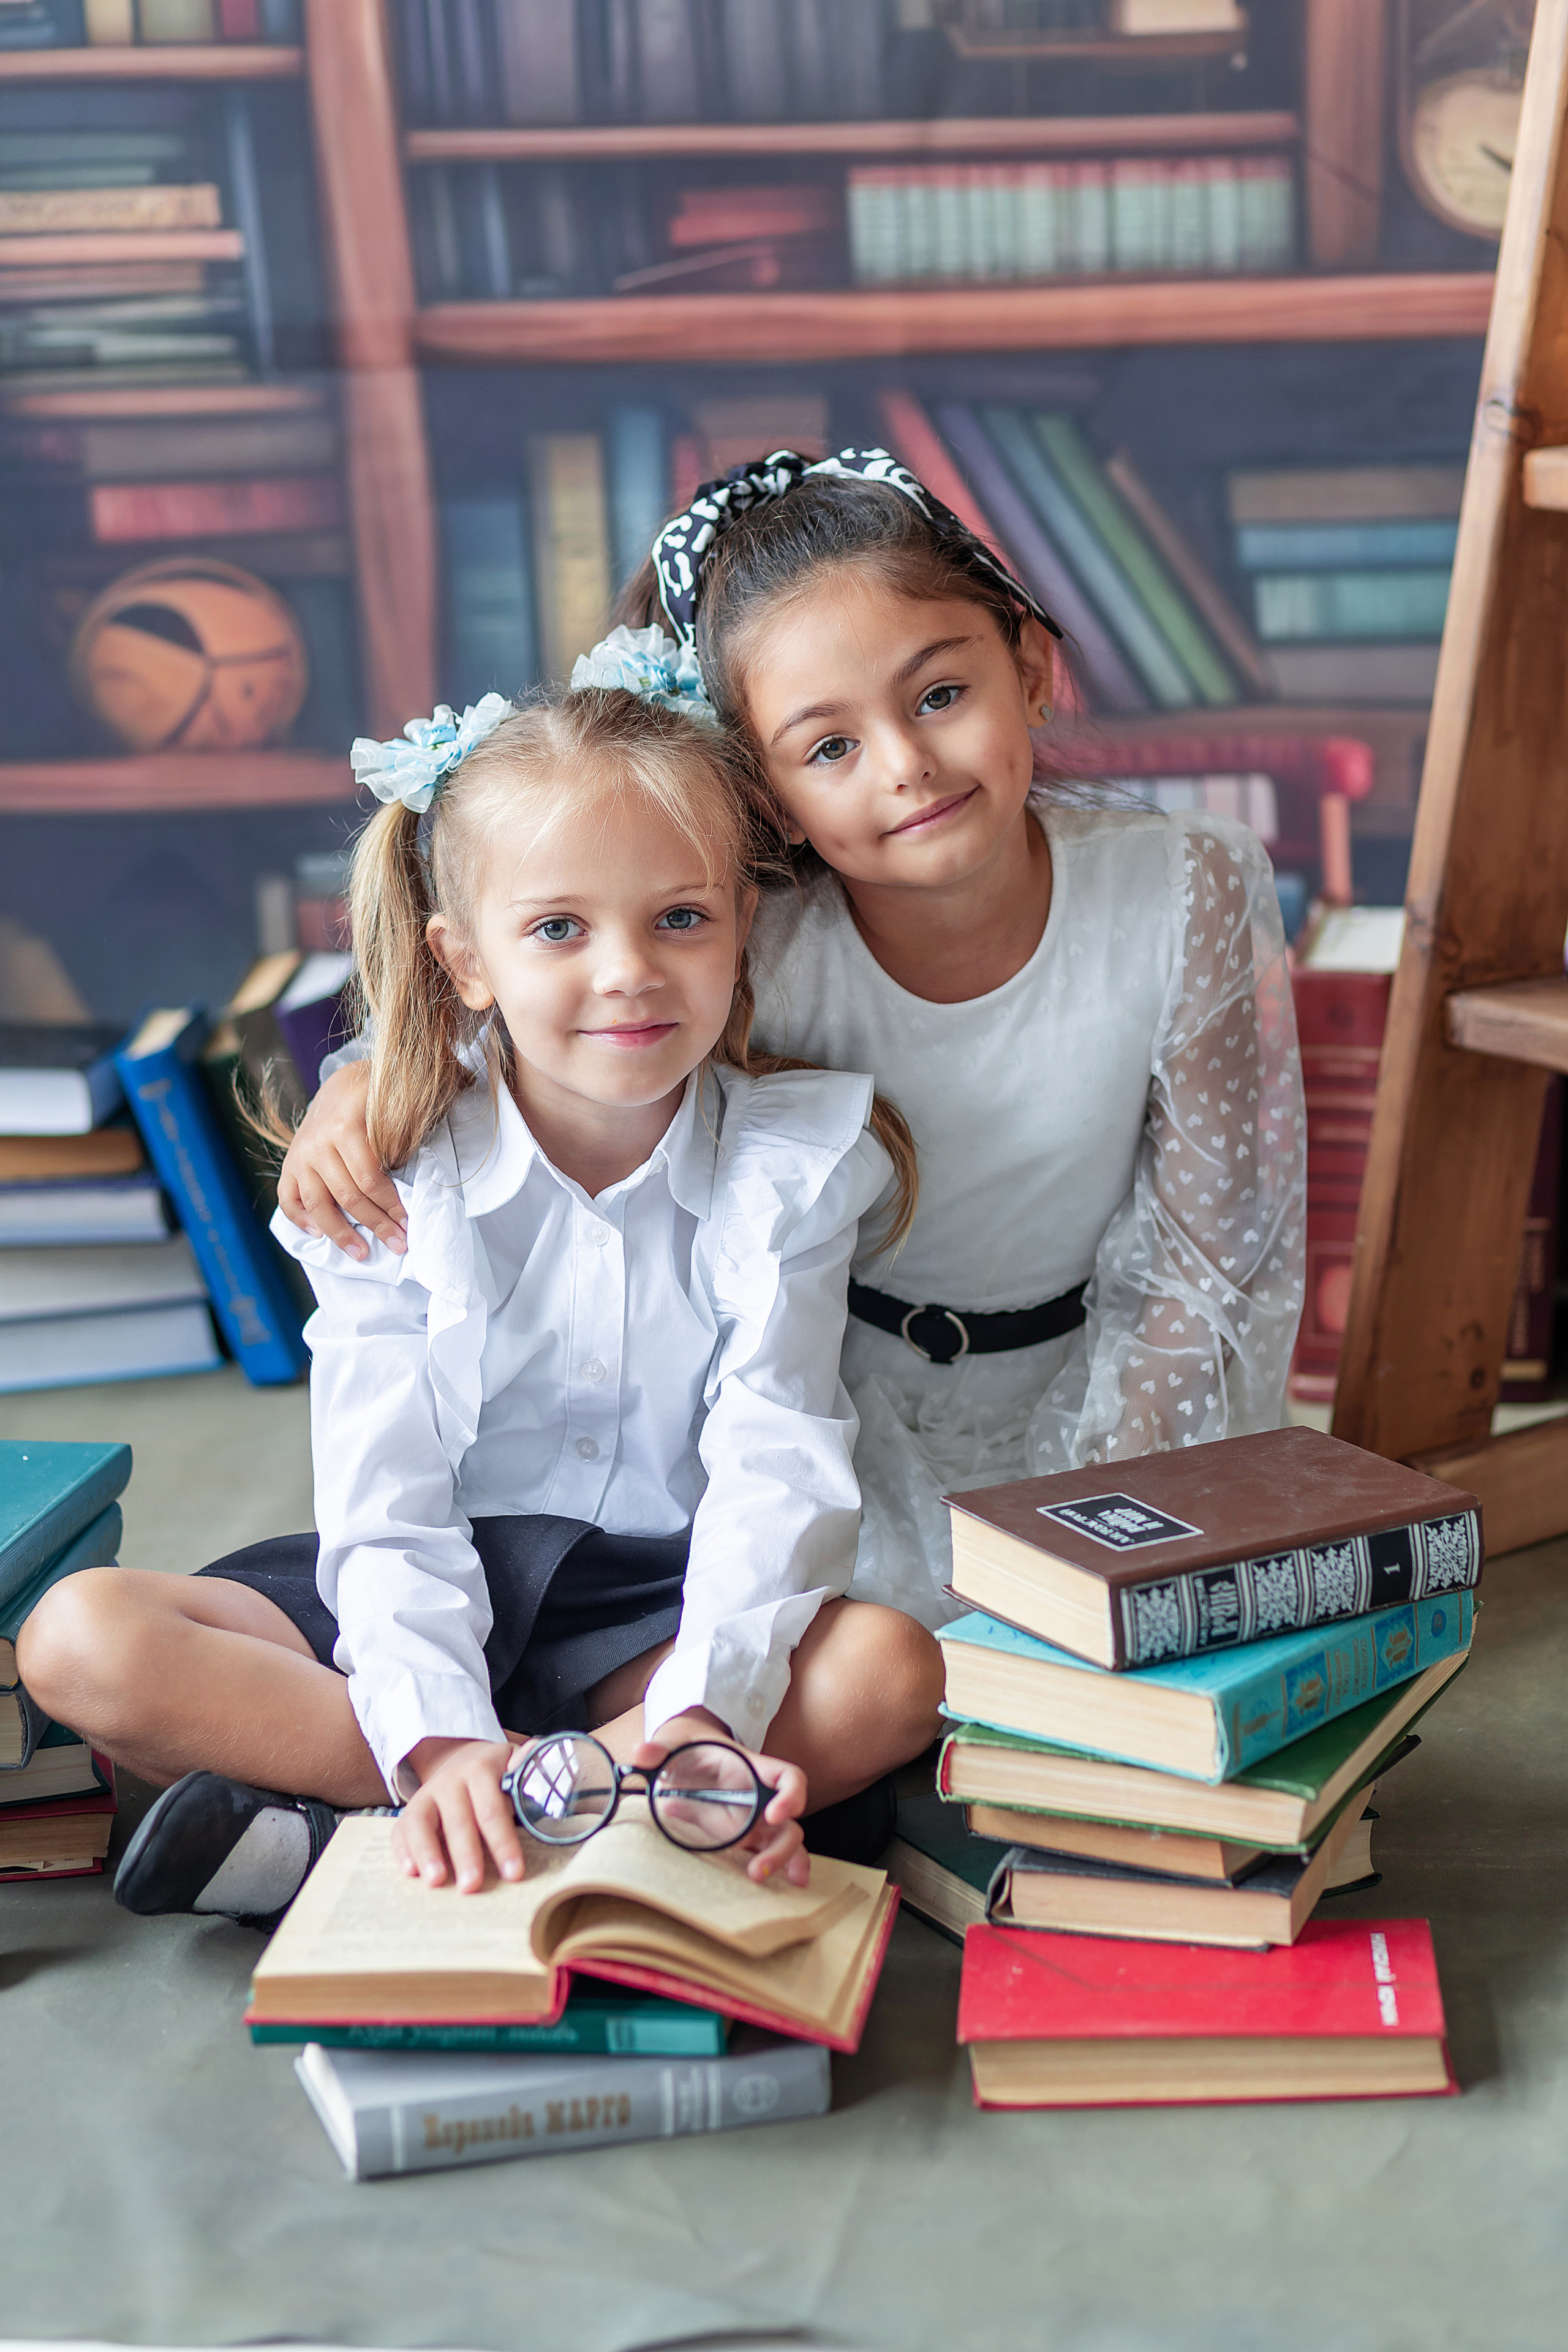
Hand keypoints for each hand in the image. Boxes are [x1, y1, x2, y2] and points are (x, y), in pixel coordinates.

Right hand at [277, 1060, 406, 1259]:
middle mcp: (318, 1143)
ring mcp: (300, 1156)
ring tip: (361, 1254)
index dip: (391, 1205)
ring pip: (317, 1204)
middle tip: (398, 1245)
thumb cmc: (375, 1098)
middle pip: (348, 1196)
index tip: (409, 1224)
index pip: (370, 1178)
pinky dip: (300, 1219)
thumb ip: (404, 1130)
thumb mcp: (393, 1102)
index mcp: (345, 1126)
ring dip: (340, 1234)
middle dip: (376, 1224)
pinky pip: (288, 1198)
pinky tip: (318, 1234)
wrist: (340, 1085)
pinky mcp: (289, 1165)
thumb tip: (418, 1164)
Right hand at [392, 1735, 522, 1892]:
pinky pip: (401, 1829)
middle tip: (471, 1886)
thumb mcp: (515, 1764)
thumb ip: (528, 1769)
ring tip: (436, 1881)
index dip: (503, 1842)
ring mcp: (426, 1794)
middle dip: (466, 1855)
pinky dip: (403, 1850)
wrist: (461, 1758)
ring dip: (428, 1852)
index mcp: (481, 1769)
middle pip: (458, 1820)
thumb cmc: (497, 1774)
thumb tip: (544, 1759)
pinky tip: (410, 1872)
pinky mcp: (410, 1810)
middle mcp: (450, 1780)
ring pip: (421, 1822)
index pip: (492, 1809)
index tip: (513, 1873)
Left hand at [639, 1707, 808, 1888]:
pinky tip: (786, 1884)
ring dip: (781, 1861)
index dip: (790, 1794)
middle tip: (757, 1869)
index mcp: (751, 1769)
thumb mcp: (673, 1744)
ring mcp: (755, 1819)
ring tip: (759, 1879)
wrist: (685, 1756)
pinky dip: (779, 1867)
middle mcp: (760, 1796)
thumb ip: (658, 1749)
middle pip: (789, 1821)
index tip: (774, 1814)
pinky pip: (767, 1851)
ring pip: (784, 1840)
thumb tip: (641, 1754)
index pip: (787, 1777)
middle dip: (781, 1846)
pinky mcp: (745, 1836)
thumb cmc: (687, 1748)